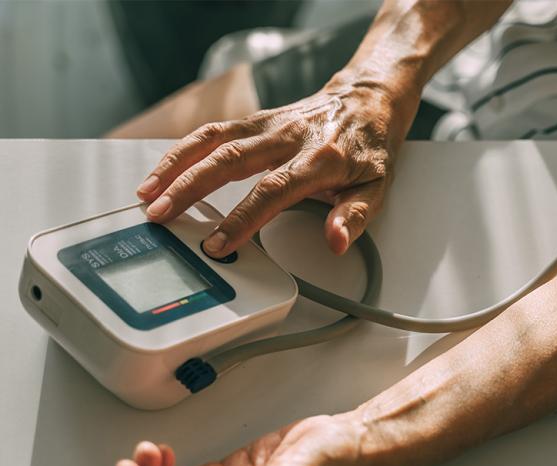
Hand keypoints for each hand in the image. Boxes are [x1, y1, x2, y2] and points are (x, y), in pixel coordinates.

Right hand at [136, 77, 416, 255]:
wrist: (368, 99)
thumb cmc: (370, 148)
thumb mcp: (377, 187)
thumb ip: (353, 216)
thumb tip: (336, 242)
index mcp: (320, 159)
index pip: (273, 191)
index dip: (242, 218)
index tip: (218, 244)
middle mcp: (288, 137)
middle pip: (230, 160)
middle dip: (191, 189)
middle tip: (162, 216)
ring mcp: (268, 125)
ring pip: (213, 140)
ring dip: (177, 165)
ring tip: (148, 193)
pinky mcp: (256, 119)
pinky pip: (214, 131)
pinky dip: (184, 148)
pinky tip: (163, 168)